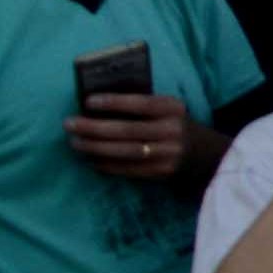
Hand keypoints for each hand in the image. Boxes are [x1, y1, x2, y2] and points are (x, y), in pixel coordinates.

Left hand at [63, 90, 205, 183]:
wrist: (203, 153)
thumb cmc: (173, 123)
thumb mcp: (166, 109)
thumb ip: (141, 106)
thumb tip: (98, 106)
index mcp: (173, 109)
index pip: (141, 104)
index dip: (114, 103)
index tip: (88, 101)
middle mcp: (171, 131)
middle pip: (127, 130)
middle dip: (94, 128)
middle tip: (69, 123)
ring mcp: (167, 153)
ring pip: (124, 151)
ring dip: (95, 147)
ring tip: (75, 142)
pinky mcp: (160, 171)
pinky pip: (127, 168)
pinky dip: (105, 164)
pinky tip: (89, 158)